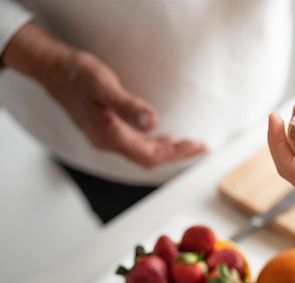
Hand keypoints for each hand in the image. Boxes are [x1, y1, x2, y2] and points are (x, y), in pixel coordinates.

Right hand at [3, 23, 207, 167]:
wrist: (52, 70)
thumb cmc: (77, 75)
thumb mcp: (103, 86)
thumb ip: (128, 106)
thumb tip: (153, 123)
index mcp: (110, 137)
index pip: (150, 156)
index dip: (176, 154)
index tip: (198, 147)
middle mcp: (108, 142)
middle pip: (149, 158)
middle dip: (177, 154)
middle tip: (201, 147)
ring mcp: (106, 138)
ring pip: (143, 152)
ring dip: (167, 150)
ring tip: (189, 145)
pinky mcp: (106, 130)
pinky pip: (135, 144)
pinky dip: (153, 144)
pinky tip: (163, 138)